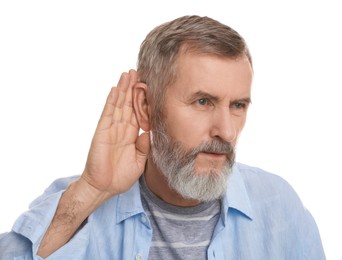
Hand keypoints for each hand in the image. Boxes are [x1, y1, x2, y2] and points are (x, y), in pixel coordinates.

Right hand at [81, 69, 149, 196]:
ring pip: (118, 105)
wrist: (104, 188)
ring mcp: (111, 129)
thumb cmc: (120, 176)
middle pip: (128, 104)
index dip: (142, 100)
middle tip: (138, 71)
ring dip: (123, 89)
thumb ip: (145, 146)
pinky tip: (115, 90)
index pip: (138, 113)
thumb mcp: (140, 160)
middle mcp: (121, 128)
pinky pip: (107, 114)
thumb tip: (149, 132)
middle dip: (133, 88)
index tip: (149, 86)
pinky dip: (111, 101)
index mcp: (130, 135)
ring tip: (128, 74)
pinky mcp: (102, 132)